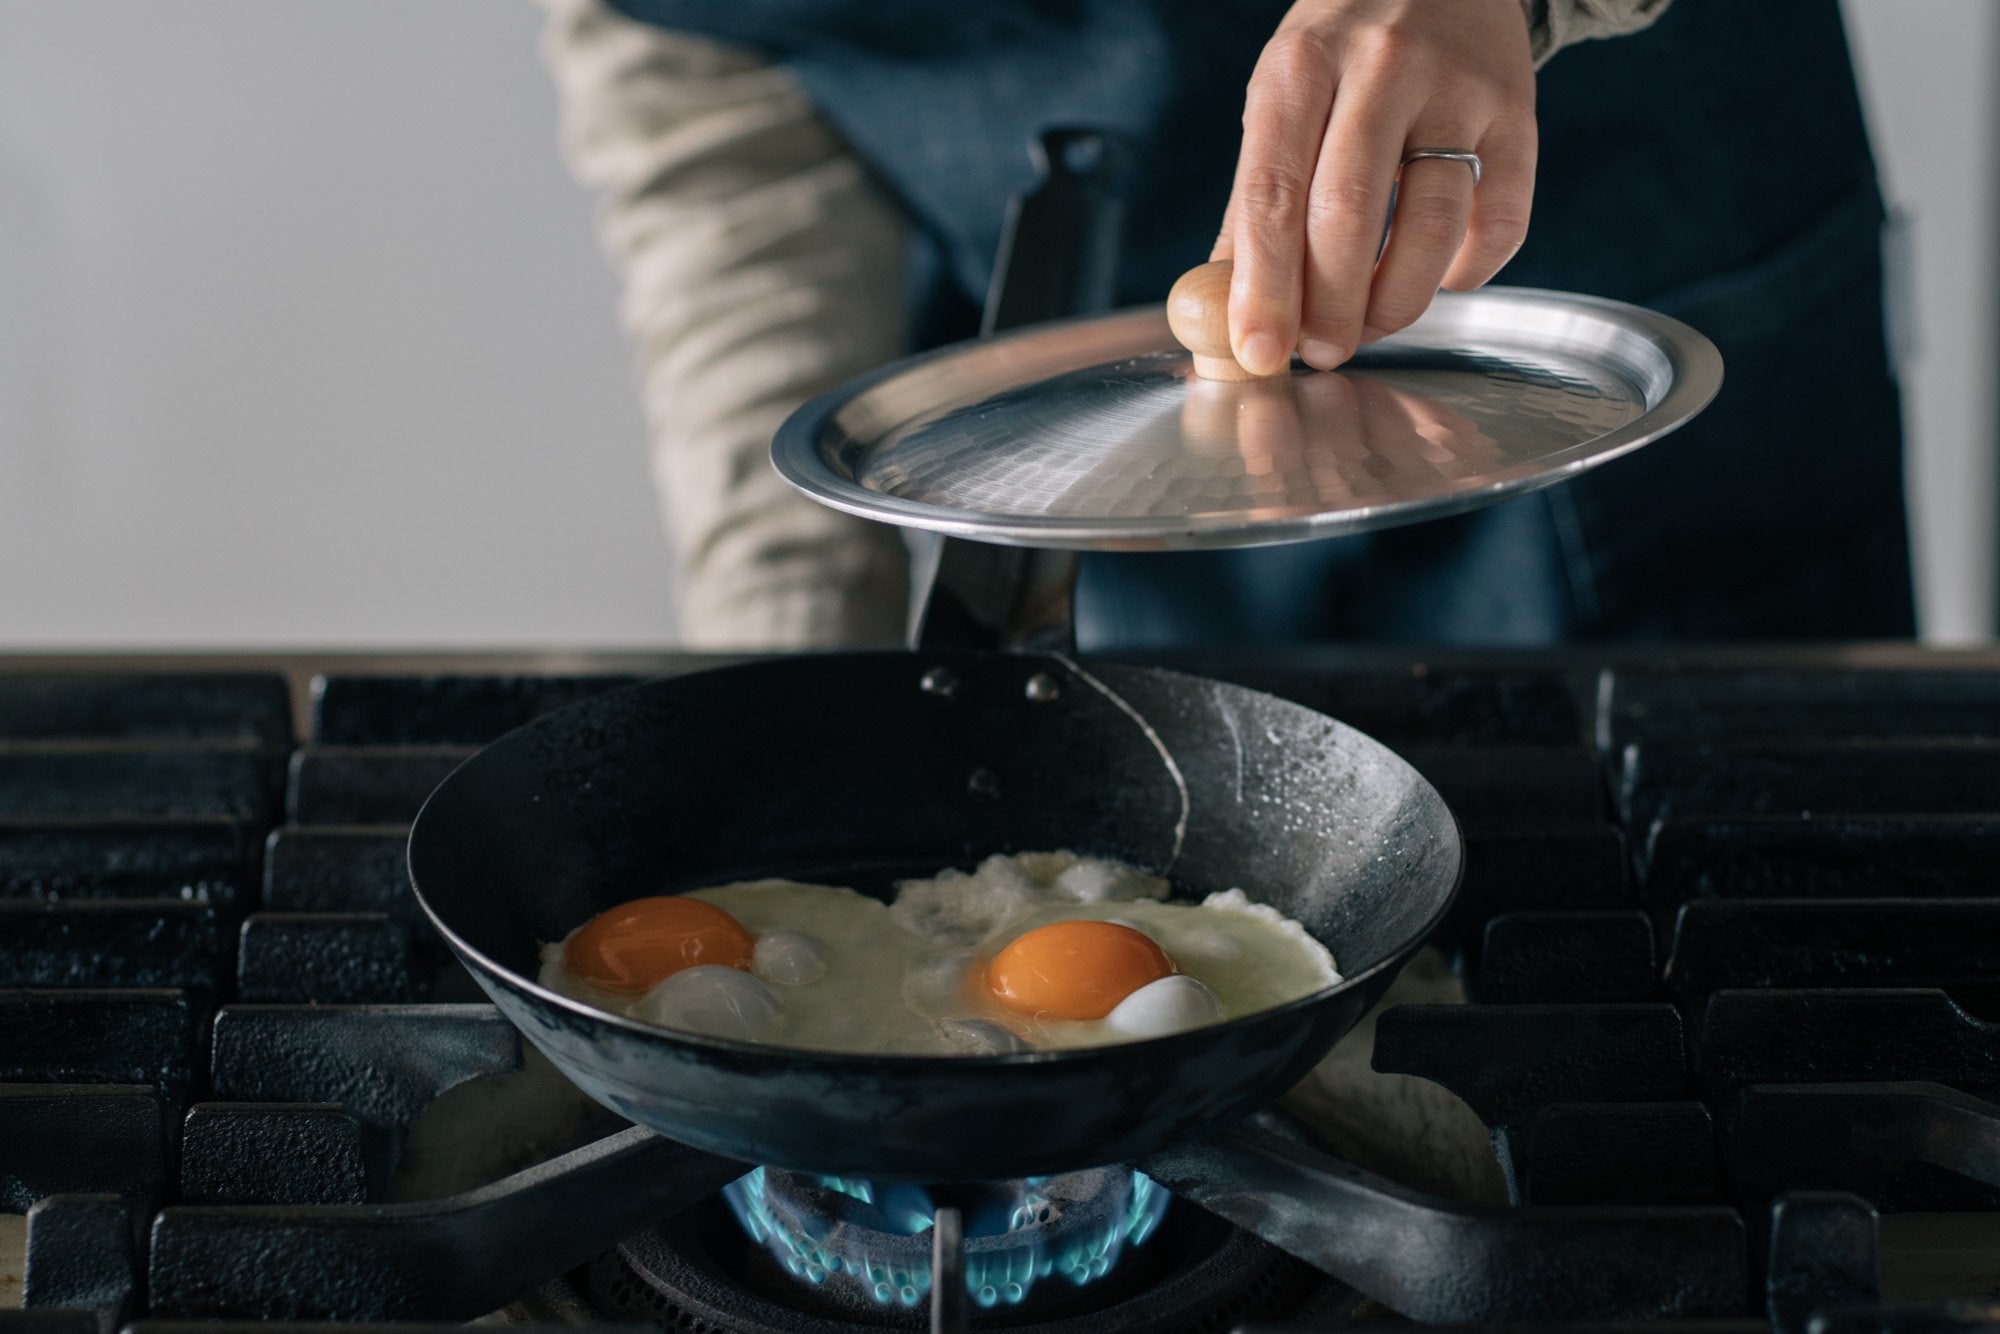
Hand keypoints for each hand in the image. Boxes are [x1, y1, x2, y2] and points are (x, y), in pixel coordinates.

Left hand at [1214, 0, 1537, 374]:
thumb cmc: (1342, 50)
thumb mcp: (1282, 98)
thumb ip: (1255, 203)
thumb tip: (1226, 315)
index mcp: (1300, 68)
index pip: (1272, 196)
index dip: (1263, 289)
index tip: (1257, 354)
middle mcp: (1380, 69)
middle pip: (1348, 216)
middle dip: (1330, 309)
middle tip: (1320, 353)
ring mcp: (1456, 90)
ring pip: (1431, 227)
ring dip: (1397, 303)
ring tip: (1370, 327)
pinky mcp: (1517, 111)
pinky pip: (1502, 219)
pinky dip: (1470, 271)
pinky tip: (1443, 280)